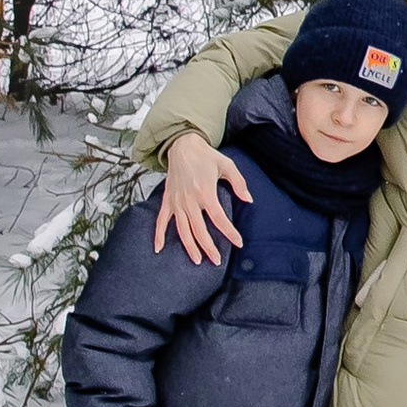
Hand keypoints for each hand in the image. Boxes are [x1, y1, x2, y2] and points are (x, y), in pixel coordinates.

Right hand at [154, 127, 246, 262]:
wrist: (182, 145)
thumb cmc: (206, 156)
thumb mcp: (227, 165)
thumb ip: (239, 183)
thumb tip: (249, 200)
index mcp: (205, 192)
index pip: (219, 218)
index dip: (230, 232)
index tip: (238, 243)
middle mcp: (189, 200)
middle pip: (199, 230)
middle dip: (209, 248)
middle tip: (216, 261)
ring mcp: (177, 202)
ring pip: (182, 230)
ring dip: (189, 247)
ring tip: (197, 261)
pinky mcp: (167, 200)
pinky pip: (161, 220)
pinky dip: (158, 235)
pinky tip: (158, 249)